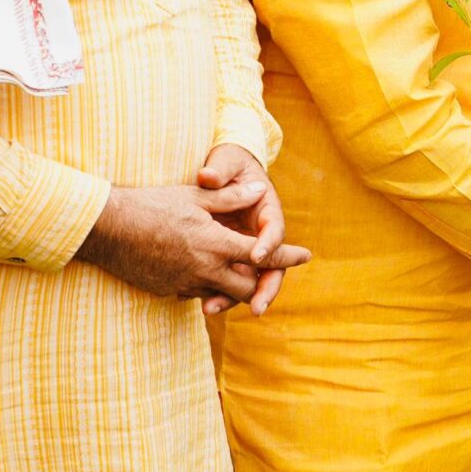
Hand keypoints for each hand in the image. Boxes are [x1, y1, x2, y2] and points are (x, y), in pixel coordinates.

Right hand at [77, 170, 306, 311]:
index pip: (262, 255)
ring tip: (240, 272)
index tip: (305, 256)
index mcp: (215, 243)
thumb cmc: (150, 205)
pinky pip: (197, 294)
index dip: (286, 256)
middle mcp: (204, 269)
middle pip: (247, 287)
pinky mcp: (168, 291)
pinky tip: (206, 273)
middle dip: (261, 281)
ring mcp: (185, 284)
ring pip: (222, 294)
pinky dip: (208, 286)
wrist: (106, 229)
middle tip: (268, 270)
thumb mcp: (194, 196)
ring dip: (234, 285)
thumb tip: (258, 190)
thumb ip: (229, 197)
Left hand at [194, 146, 304, 317]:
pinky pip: (228, 279)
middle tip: (256, 308)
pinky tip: (196, 301)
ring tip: (210, 309)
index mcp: (267, 210)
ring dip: (234, 297)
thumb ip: (219, 170)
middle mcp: (261, 235)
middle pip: (272, 266)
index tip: (256, 256)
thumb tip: (208, 176)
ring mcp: (246, 249)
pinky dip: (215, 292)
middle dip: (265, 289)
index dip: (268, 244)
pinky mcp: (230, 257)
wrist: (223, 171)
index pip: (274, 230)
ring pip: (248, 279)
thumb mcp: (226, 161)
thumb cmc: (229, 164)